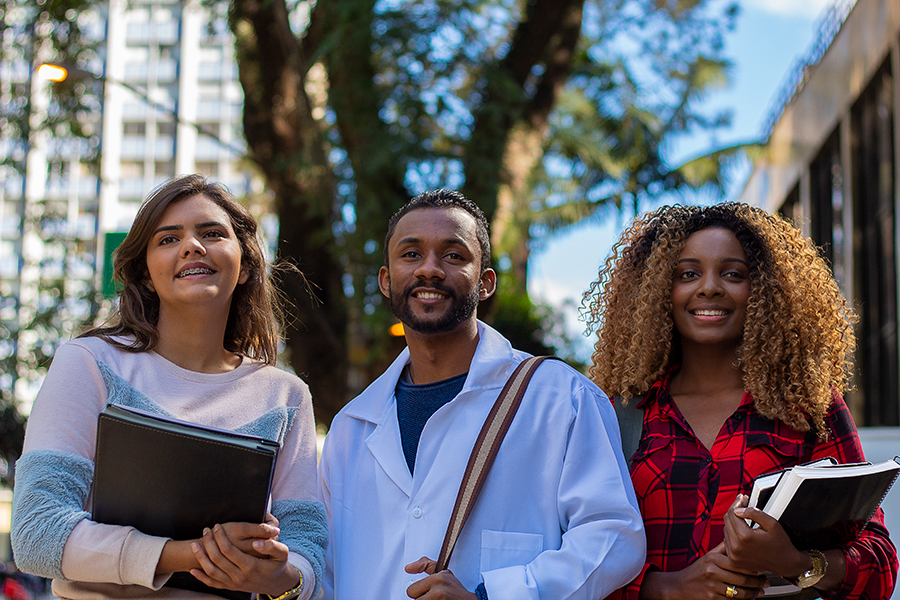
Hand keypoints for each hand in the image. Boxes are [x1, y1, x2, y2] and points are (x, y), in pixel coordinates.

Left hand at [190, 523, 299, 595]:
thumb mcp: (282, 553)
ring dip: (201, 558)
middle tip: (205, 530)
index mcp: (251, 566)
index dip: (221, 538)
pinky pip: (212, 583)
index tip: (217, 527)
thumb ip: (271, 546)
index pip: (229, 551)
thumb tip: (257, 542)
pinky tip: (193, 569)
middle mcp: (239, 576)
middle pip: (218, 559)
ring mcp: (233, 583)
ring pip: (212, 571)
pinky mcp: (230, 587)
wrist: (276, 583)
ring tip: (195, 545)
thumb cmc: (278, 565)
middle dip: (209, 543)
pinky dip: (201, 577)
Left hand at [404, 557, 476, 599]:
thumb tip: (407, 568)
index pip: (410, 591)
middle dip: (422, 599)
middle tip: (433, 597)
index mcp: (438, 579)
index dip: (418, 592)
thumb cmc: (455, 589)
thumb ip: (424, 565)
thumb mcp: (442, 572)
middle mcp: (439, 591)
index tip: (427, 591)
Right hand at [640, 544, 767, 599]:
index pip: (738, 563)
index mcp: (712, 559)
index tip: (761, 568)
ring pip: (738, 592)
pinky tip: (750, 599)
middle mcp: (712, 571)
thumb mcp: (708, 556)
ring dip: (753, 593)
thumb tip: (737, 538)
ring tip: (761, 591)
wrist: (680, 586)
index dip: (752, 567)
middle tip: (765, 581)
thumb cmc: (697, 571)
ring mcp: (711, 586)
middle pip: (741, 578)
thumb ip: (723, 549)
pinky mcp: (712, 598)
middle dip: (757, 582)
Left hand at [725, 494, 808, 577]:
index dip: (737, 503)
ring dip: (733, 523)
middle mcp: (736, 547)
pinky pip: (727, 542)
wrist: (785, 563)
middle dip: (735, 511)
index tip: (742, 498)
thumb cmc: (781, 544)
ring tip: (744, 520)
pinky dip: (732, 535)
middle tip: (743, 505)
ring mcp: (734, 555)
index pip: (732, 513)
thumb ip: (754, 513)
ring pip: (726, 531)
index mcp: (745, 537)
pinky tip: (741, 531)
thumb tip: (738, 510)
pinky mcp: (733, 561)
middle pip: (727, 521)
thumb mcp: (772, 523)